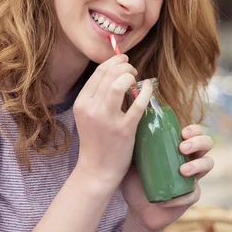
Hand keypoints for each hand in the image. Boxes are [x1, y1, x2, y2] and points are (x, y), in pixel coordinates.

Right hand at [73, 55, 152, 188]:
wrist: (97, 170)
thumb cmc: (96, 142)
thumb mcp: (88, 116)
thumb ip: (97, 97)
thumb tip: (116, 74)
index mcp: (81, 103)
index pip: (98, 73)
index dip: (113, 62)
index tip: (123, 61)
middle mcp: (91, 109)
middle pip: (109, 74)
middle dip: (124, 66)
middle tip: (132, 70)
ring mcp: (107, 119)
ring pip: (118, 84)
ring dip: (130, 76)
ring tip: (137, 77)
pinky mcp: (124, 130)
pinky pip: (138, 103)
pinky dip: (146, 91)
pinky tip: (149, 87)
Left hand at [121, 125, 213, 231]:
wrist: (137, 208)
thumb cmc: (136, 179)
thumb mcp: (132, 160)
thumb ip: (132, 146)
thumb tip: (127, 126)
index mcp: (177, 146)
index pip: (194, 132)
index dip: (194, 129)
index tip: (183, 132)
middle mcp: (190, 159)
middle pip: (207, 143)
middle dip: (199, 142)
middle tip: (182, 148)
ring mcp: (193, 178)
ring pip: (208, 164)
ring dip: (197, 165)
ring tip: (182, 170)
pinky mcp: (190, 197)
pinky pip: (193, 194)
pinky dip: (180, 197)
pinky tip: (165, 200)